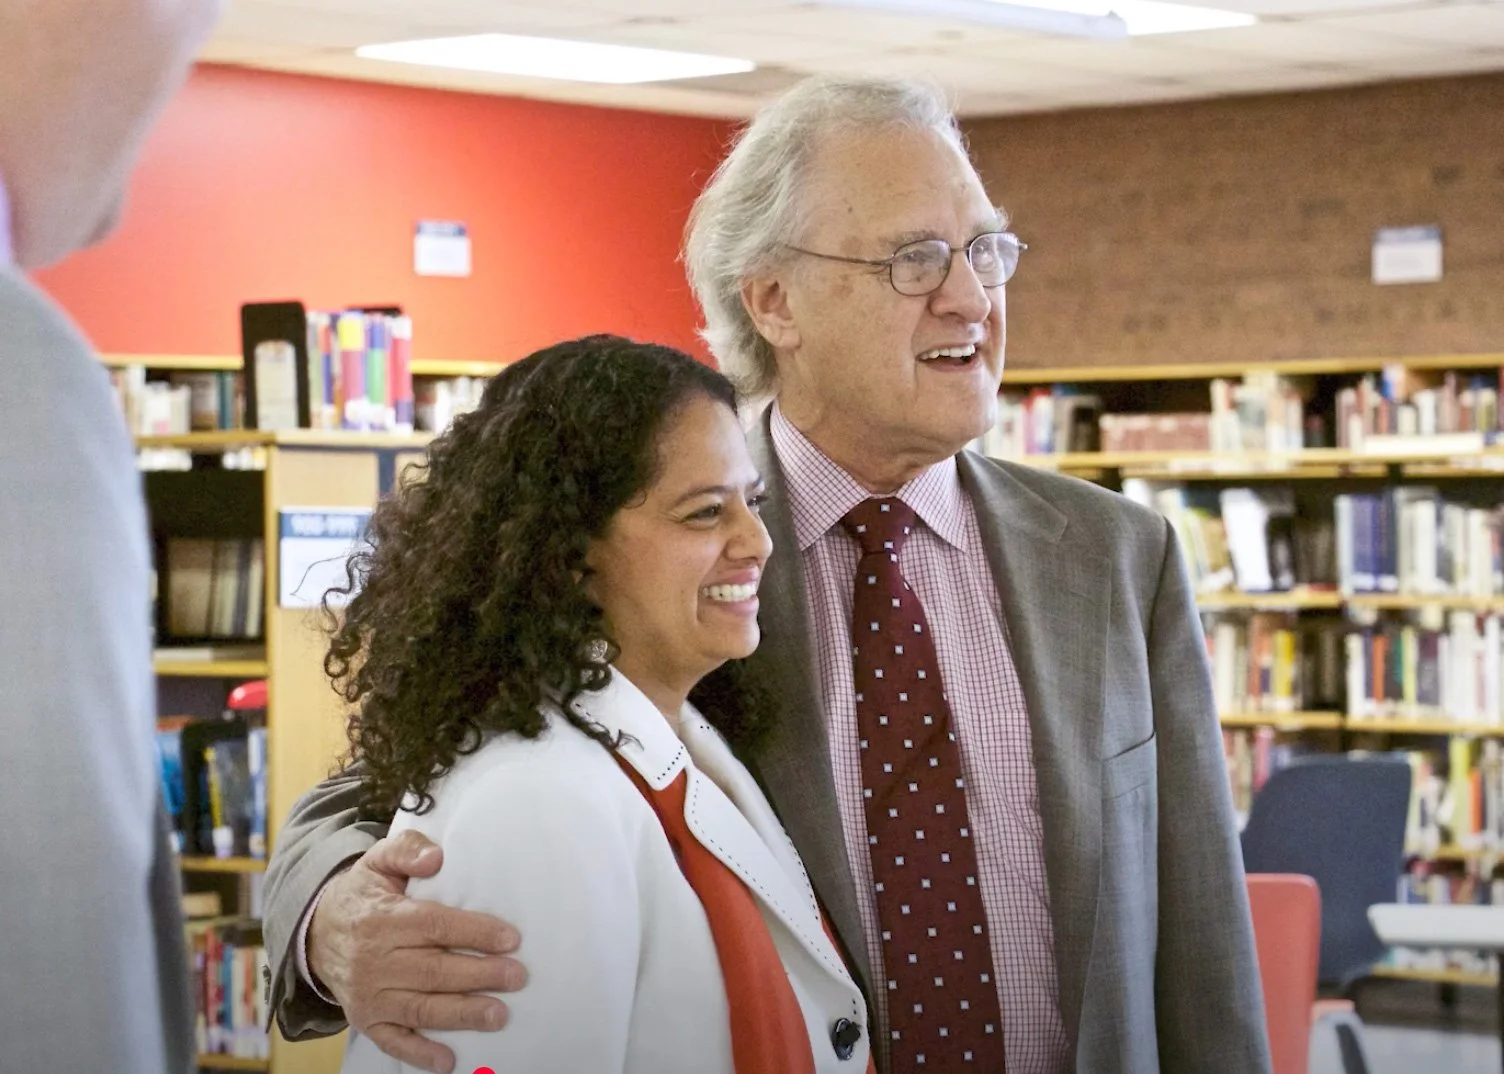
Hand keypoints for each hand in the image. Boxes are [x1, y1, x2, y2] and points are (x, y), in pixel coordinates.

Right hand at [308, 830, 526, 1073]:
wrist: (317, 932)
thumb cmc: (364, 895)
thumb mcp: (379, 860)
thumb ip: (408, 850)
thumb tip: (436, 859)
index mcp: (383, 919)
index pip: (434, 926)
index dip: (474, 932)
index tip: (511, 939)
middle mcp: (373, 960)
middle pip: (433, 970)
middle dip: (479, 975)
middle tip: (517, 977)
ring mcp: (369, 994)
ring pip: (420, 1007)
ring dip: (461, 1014)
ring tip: (498, 1015)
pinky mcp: (366, 1019)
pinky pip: (393, 1040)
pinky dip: (419, 1053)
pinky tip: (448, 1060)